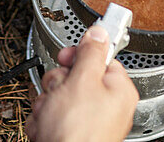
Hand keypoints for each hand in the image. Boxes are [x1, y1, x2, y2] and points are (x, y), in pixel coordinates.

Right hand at [25, 26, 138, 141]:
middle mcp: (106, 107)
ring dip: (47, 103)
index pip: (100, 59)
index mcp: (118, 91)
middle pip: (75, 77)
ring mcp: (87, 122)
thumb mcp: (82, 80)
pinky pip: (52, 116)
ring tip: (51, 115)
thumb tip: (99, 32)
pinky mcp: (69, 134)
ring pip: (58, 96)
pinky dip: (44, 120)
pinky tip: (47, 128)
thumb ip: (90, 52)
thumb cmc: (77, 132)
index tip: (68, 57)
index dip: (80, 56)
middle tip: (58, 92)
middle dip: (58, 83)